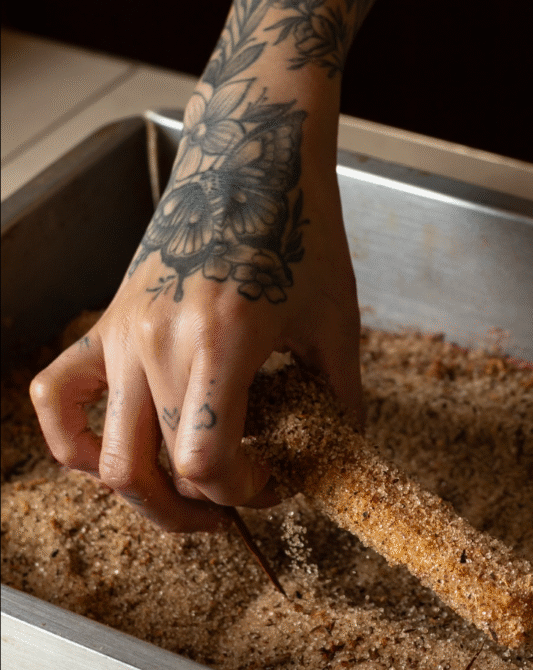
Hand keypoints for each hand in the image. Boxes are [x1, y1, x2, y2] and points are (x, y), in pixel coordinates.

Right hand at [29, 163, 361, 532]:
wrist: (251, 159)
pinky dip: (72, 444)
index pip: (206, 465)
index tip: (276, 485)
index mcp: (221, 343)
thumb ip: (340, 399)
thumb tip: (338, 453)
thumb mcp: (336, 322)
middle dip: (202, 510)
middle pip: (153, 474)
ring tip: (185, 499)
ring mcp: (121, 334)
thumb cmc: (300, 232)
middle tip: (239, 508)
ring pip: (104, 457)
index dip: (246, 496)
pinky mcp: (105, 322)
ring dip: (146, 497)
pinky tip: (113, 456)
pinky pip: (56, 399)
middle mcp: (157, 344)